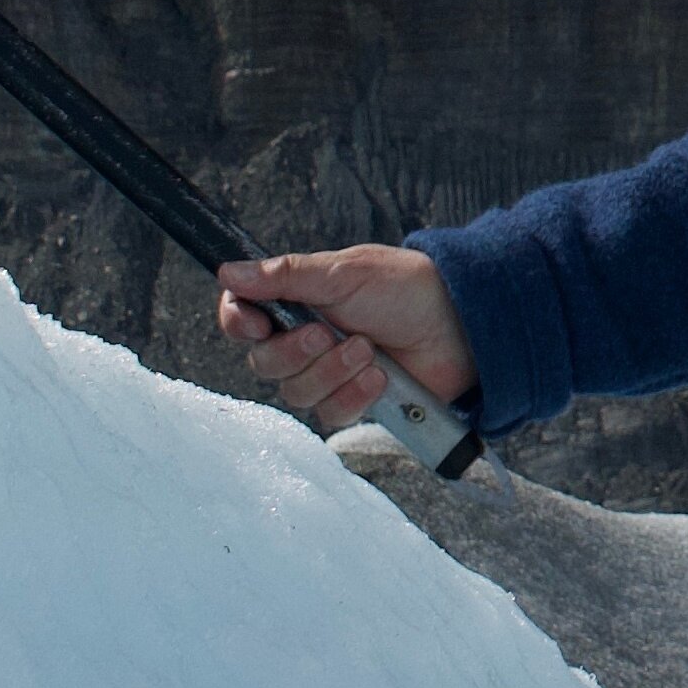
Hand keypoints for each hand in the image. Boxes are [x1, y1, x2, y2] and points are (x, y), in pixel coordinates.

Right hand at [211, 243, 474, 438]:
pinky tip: (380, 377)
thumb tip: (228, 272)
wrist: (459, 323)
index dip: (238, 323)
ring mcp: (328, 374)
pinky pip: (330, 415)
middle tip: (326, 332)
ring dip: (332, 372)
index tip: (255, 323)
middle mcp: (304, 340)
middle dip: (295, 352)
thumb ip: (285, 276)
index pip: (241, 318)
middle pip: (264, 364)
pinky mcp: (353, 402)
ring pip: (296, 394)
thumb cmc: (404, 288)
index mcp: (294, 302)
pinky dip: (354, 396)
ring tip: (368, 349)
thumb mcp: (342, 273)